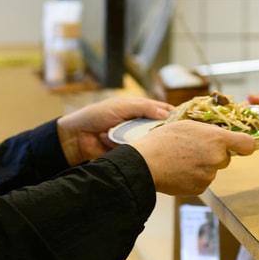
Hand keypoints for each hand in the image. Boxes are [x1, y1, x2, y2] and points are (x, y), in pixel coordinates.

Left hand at [56, 97, 171, 165]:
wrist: (76, 136)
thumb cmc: (97, 115)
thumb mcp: (122, 106)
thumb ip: (144, 108)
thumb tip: (166, 113)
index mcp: (137, 110)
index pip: (160, 111)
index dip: (170, 114)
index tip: (182, 118)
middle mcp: (137, 125)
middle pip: (158, 128)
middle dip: (159, 130)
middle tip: (164, 131)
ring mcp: (132, 139)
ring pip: (148, 142)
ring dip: (140, 138)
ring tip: (129, 134)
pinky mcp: (127, 153)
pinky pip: (136, 152)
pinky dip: (127, 147)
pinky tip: (115, 141)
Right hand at [129, 120, 254, 196]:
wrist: (145, 164)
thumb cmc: (163, 140)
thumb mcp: (188, 125)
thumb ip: (209, 130)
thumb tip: (220, 135)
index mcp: (217, 139)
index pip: (247, 144)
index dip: (244, 145)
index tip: (240, 146)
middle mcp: (217, 158)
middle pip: (225, 158)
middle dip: (214, 155)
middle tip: (194, 150)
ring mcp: (209, 176)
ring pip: (212, 170)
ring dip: (202, 166)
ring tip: (181, 160)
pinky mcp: (200, 189)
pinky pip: (202, 181)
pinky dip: (193, 177)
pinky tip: (179, 171)